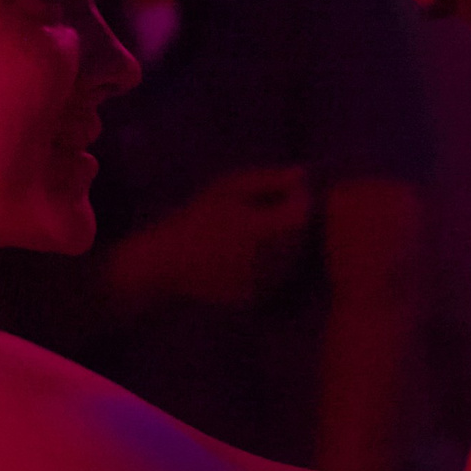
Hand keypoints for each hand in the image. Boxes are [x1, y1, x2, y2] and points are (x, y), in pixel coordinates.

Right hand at [110, 165, 314, 312]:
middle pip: (299, 236)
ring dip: (281, 242)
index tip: (274, 195)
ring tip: (249, 233)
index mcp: (261, 229)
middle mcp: (267, 260)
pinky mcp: (258, 297)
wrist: (167, 264)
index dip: (295, 200)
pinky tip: (243, 254)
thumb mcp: (227, 189)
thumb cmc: (196, 218)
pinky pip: (277, 275)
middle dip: (288, 221)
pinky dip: (270, 264)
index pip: (302, 212)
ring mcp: (263, 282)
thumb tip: (303, 173)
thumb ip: (268, 179)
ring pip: (291, 257)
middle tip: (258, 213)